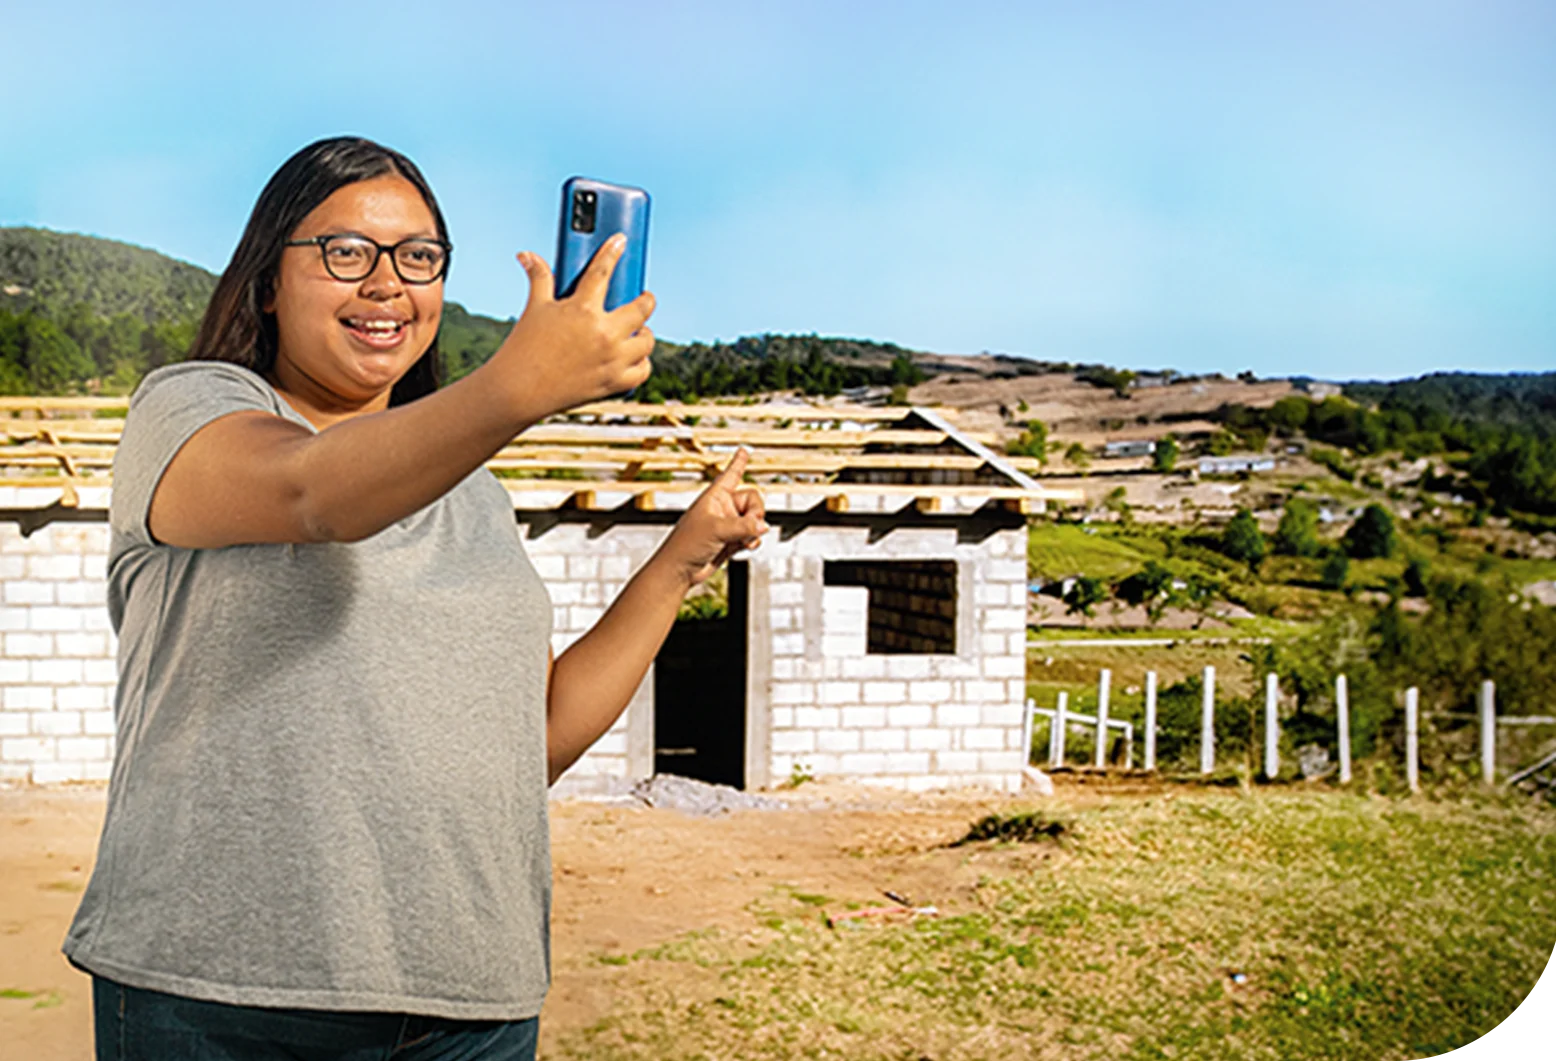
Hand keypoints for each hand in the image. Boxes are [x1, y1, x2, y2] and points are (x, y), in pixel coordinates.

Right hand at [490, 235, 656, 419]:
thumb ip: (538, 278)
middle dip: (646, 300)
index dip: (612, 252)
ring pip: (646, 341)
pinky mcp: (614, 383)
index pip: (602, 272)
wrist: (518, 391)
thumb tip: (526, 254)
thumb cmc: (524, 347)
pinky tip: (636, 356)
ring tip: (638, 329)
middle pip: (641, 309)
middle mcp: (603, 334)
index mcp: (582, 309)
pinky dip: (643, 363)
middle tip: (643, 298)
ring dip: (645, 333)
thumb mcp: (534, 308)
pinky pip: (643, 371)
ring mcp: (612, 360)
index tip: (621, 240)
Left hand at [659, 449, 767, 586]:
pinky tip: (745, 546)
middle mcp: (722, 508)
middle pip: (753, 501)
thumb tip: (763, 526)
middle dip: (756, 514)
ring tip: (744, 541)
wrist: (680, 570)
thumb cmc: (686, 544)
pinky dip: (753, 541)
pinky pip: (751, 536)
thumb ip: (743, 526)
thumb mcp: (716, 530)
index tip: (744, 450)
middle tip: (753, 525)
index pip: (730, 475)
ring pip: (754, 520)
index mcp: (714, 497)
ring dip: (754, 531)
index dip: (738, 463)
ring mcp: (728, 525)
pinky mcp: (731, 541)